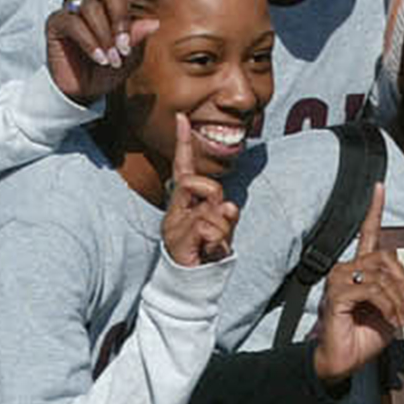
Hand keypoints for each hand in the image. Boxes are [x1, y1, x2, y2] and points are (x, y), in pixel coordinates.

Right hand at [45, 0, 160, 105]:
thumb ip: (139, 38)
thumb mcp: (131, 57)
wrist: (81, 93)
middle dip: (121, 20)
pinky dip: (91, 43)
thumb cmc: (106, 71)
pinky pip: (77, 23)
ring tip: (109, 58)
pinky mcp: (57, 22)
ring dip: (106, 37)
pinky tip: (98, 58)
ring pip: (95, 9)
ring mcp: (72, 8)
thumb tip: (149, 23)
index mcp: (112, 1)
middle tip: (123, 48)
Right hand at [161, 116, 238, 265]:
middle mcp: (176, 210)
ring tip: (212, 243)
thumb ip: (224, 214)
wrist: (189, 285)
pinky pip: (209, 228)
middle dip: (215, 197)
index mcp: (184, 203)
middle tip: (215, 224)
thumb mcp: (220, 229)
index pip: (183, 168)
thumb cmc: (204, 254)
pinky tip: (209, 251)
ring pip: (210, 207)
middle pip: (199, 183)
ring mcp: (175, 225)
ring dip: (221, 227)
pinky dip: (217, 240)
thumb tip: (229, 206)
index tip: (182, 118)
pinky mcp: (178, 240)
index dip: (183, 143)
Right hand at [311, 184, 403, 383]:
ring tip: (401, 317)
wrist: (341, 363)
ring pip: (381, 274)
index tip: (379, 187)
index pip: (367, 233)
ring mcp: (339, 280)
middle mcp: (347, 270)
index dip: (374, 209)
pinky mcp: (336, 294)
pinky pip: (372, 290)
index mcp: (360, 271)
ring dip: (398, 298)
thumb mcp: (393, 314)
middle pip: (385, 255)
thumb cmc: (361, 339)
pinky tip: (391, 319)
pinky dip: (388, 306)